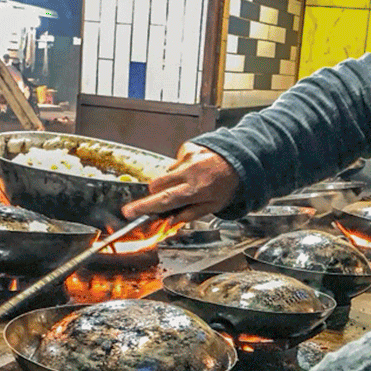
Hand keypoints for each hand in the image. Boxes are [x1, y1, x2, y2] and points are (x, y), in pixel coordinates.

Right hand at [121, 143, 239, 224]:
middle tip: (168, 197)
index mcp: (195, 191)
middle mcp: (189, 173)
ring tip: (188, 182)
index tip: (129, 211)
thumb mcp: (212, 207)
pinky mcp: (188, 148)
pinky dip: (180, 168)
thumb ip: (189, 214)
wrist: (241, 160)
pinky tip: (193, 170)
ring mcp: (187, 158)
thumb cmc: (226, 186)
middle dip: (156, 193)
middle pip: (156, 184)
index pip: (164, 200)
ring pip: (165, 173)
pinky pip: (175, 161)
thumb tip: (169, 222)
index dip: (144, 206)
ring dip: (171, 181)